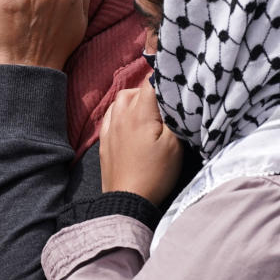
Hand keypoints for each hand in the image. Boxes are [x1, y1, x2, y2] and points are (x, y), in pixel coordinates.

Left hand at [100, 78, 182, 205]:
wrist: (128, 200)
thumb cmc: (155, 173)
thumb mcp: (175, 145)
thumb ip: (175, 116)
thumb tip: (175, 98)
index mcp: (140, 112)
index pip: (150, 82)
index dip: (163, 79)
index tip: (174, 84)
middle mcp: (121, 114)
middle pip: (135, 90)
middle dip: (150, 90)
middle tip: (165, 102)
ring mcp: (110, 127)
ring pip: (120, 100)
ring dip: (134, 99)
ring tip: (148, 110)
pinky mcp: (104, 140)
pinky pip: (110, 115)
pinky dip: (121, 111)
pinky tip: (128, 120)